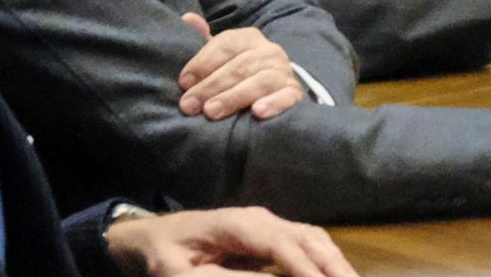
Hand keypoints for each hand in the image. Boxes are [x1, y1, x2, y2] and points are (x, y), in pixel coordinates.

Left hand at [103, 206, 354, 276]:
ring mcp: (269, 224)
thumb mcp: (181, 275)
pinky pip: (307, 244)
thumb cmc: (164, 257)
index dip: (308, 268)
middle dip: (334, 266)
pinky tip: (336, 274)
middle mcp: (261, 219)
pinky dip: (326, 259)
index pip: (284, 244)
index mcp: (239, 225)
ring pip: (314, 239)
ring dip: (336, 263)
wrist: (153, 237)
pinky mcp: (271, 235)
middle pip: (308, 238)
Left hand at [175, 13, 304, 120]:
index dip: (203, 62)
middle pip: (240, 65)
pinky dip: (274, 103)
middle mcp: (269, 52)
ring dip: (233, 96)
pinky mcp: (295, 94)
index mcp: (249, 38)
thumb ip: (203, 41)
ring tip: (212, 112)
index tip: (184, 82)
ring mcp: (283, 73)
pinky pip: (287, 97)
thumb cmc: (239, 74)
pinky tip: (258, 112)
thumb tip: (187, 18)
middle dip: (211, 85)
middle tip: (190, 105)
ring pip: (260, 81)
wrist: (275, 91)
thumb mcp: (221, 56)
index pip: (227, 44)